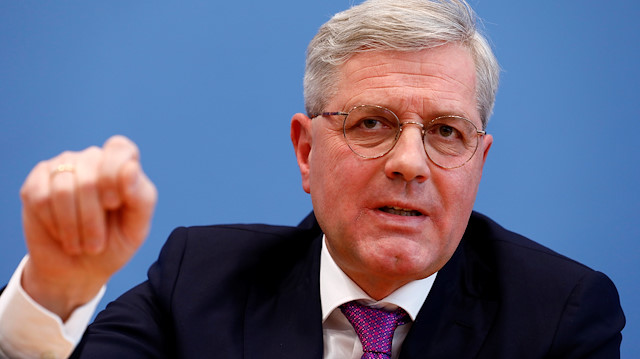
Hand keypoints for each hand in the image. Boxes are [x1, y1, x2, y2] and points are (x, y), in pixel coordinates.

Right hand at [19, 135, 156, 320]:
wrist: (78, 269)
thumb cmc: (113, 245)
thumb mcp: (136, 229)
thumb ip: (142, 198)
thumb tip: (130, 168)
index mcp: (122, 165)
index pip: (119, 148)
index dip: (113, 174)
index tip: (113, 204)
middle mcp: (92, 159)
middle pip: (89, 178)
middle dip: (92, 220)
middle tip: (96, 244)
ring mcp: (63, 166)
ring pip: (64, 189)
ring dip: (72, 227)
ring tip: (79, 243)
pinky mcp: (37, 181)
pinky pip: (41, 198)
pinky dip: (53, 224)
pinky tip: (60, 233)